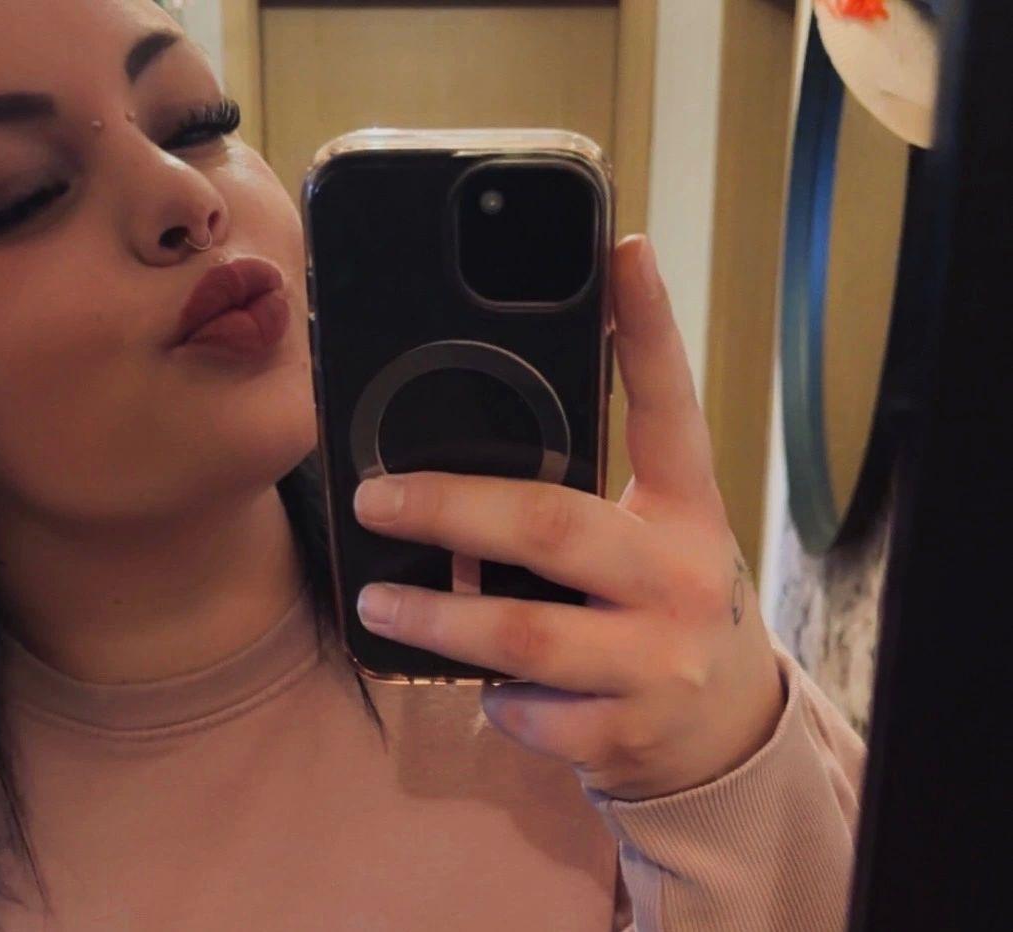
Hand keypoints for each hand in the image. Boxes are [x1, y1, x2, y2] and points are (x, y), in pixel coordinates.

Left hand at [351, 235, 785, 800]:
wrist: (726, 732)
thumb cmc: (663, 609)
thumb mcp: (649, 542)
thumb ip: (581, 504)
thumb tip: (453, 472)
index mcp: (687, 510)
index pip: (668, 408)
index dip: (648, 328)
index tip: (622, 251)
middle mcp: (680, 575)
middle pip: (552, 525)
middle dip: (450, 508)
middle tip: (375, 498)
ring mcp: (659, 658)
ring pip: (523, 633)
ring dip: (436, 616)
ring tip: (377, 597)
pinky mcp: (630, 731)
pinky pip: (530, 711)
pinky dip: (492, 698)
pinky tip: (480, 686)